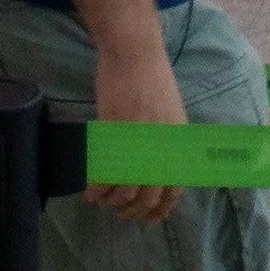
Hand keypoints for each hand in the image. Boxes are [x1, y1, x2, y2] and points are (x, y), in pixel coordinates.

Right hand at [86, 39, 188, 222]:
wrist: (134, 53)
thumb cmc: (151, 78)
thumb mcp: (169, 113)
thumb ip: (165, 142)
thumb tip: (154, 166)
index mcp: (179, 145)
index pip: (173, 191)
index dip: (158, 209)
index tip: (146, 217)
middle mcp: (163, 149)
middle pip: (147, 196)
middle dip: (130, 209)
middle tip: (117, 209)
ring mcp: (139, 143)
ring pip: (125, 189)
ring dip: (111, 201)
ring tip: (100, 200)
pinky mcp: (116, 134)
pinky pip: (107, 172)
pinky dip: (97, 186)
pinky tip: (90, 190)